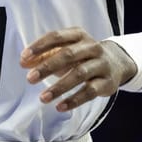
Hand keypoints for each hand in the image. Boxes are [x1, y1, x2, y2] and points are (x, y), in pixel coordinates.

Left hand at [20, 27, 135, 111]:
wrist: (118, 62)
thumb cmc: (83, 56)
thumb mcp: (66, 50)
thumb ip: (44, 55)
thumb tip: (24, 62)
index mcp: (78, 35)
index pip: (56, 36)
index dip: (39, 46)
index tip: (24, 57)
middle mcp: (92, 47)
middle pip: (68, 54)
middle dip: (47, 66)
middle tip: (30, 78)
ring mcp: (101, 64)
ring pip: (79, 74)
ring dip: (59, 87)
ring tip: (43, 98)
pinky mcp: (107, 82)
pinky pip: (90, 92)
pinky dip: (74, 100)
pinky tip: (60, 106)